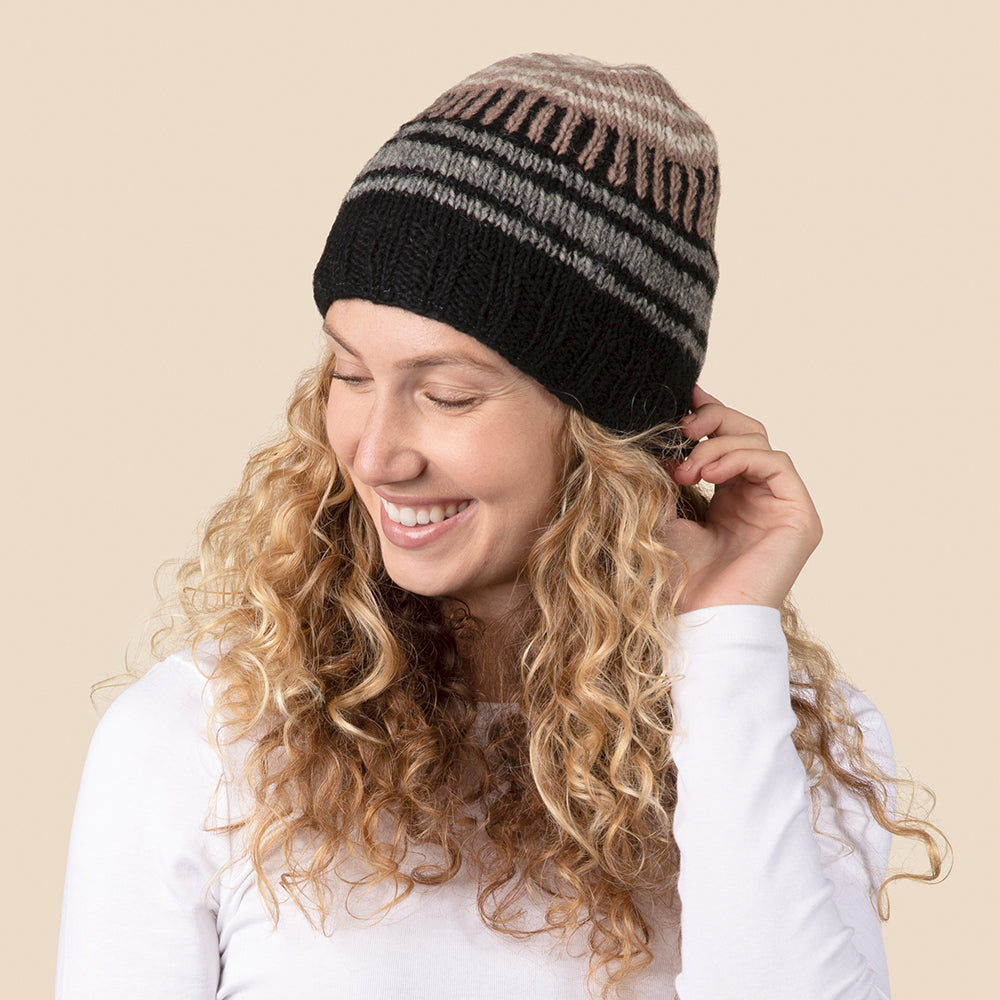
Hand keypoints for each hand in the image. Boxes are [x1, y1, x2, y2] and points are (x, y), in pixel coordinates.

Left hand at [664, 386, 822, 613]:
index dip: (706, 412)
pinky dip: (739, 457)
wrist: (696, 618)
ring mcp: (782, 505)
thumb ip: (667, 469)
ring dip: (717, 444)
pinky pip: (776, 462)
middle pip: (746, 430)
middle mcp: (759, 496)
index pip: (725, 438)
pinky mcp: (800, 516)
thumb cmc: (677, 576)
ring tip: (685, 468)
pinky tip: (707, 474)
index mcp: (730, 495)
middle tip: (679, 428)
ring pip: (760, 441)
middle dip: (710, 421)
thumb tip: (656, 427)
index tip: (679, 395)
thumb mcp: (662, 510)